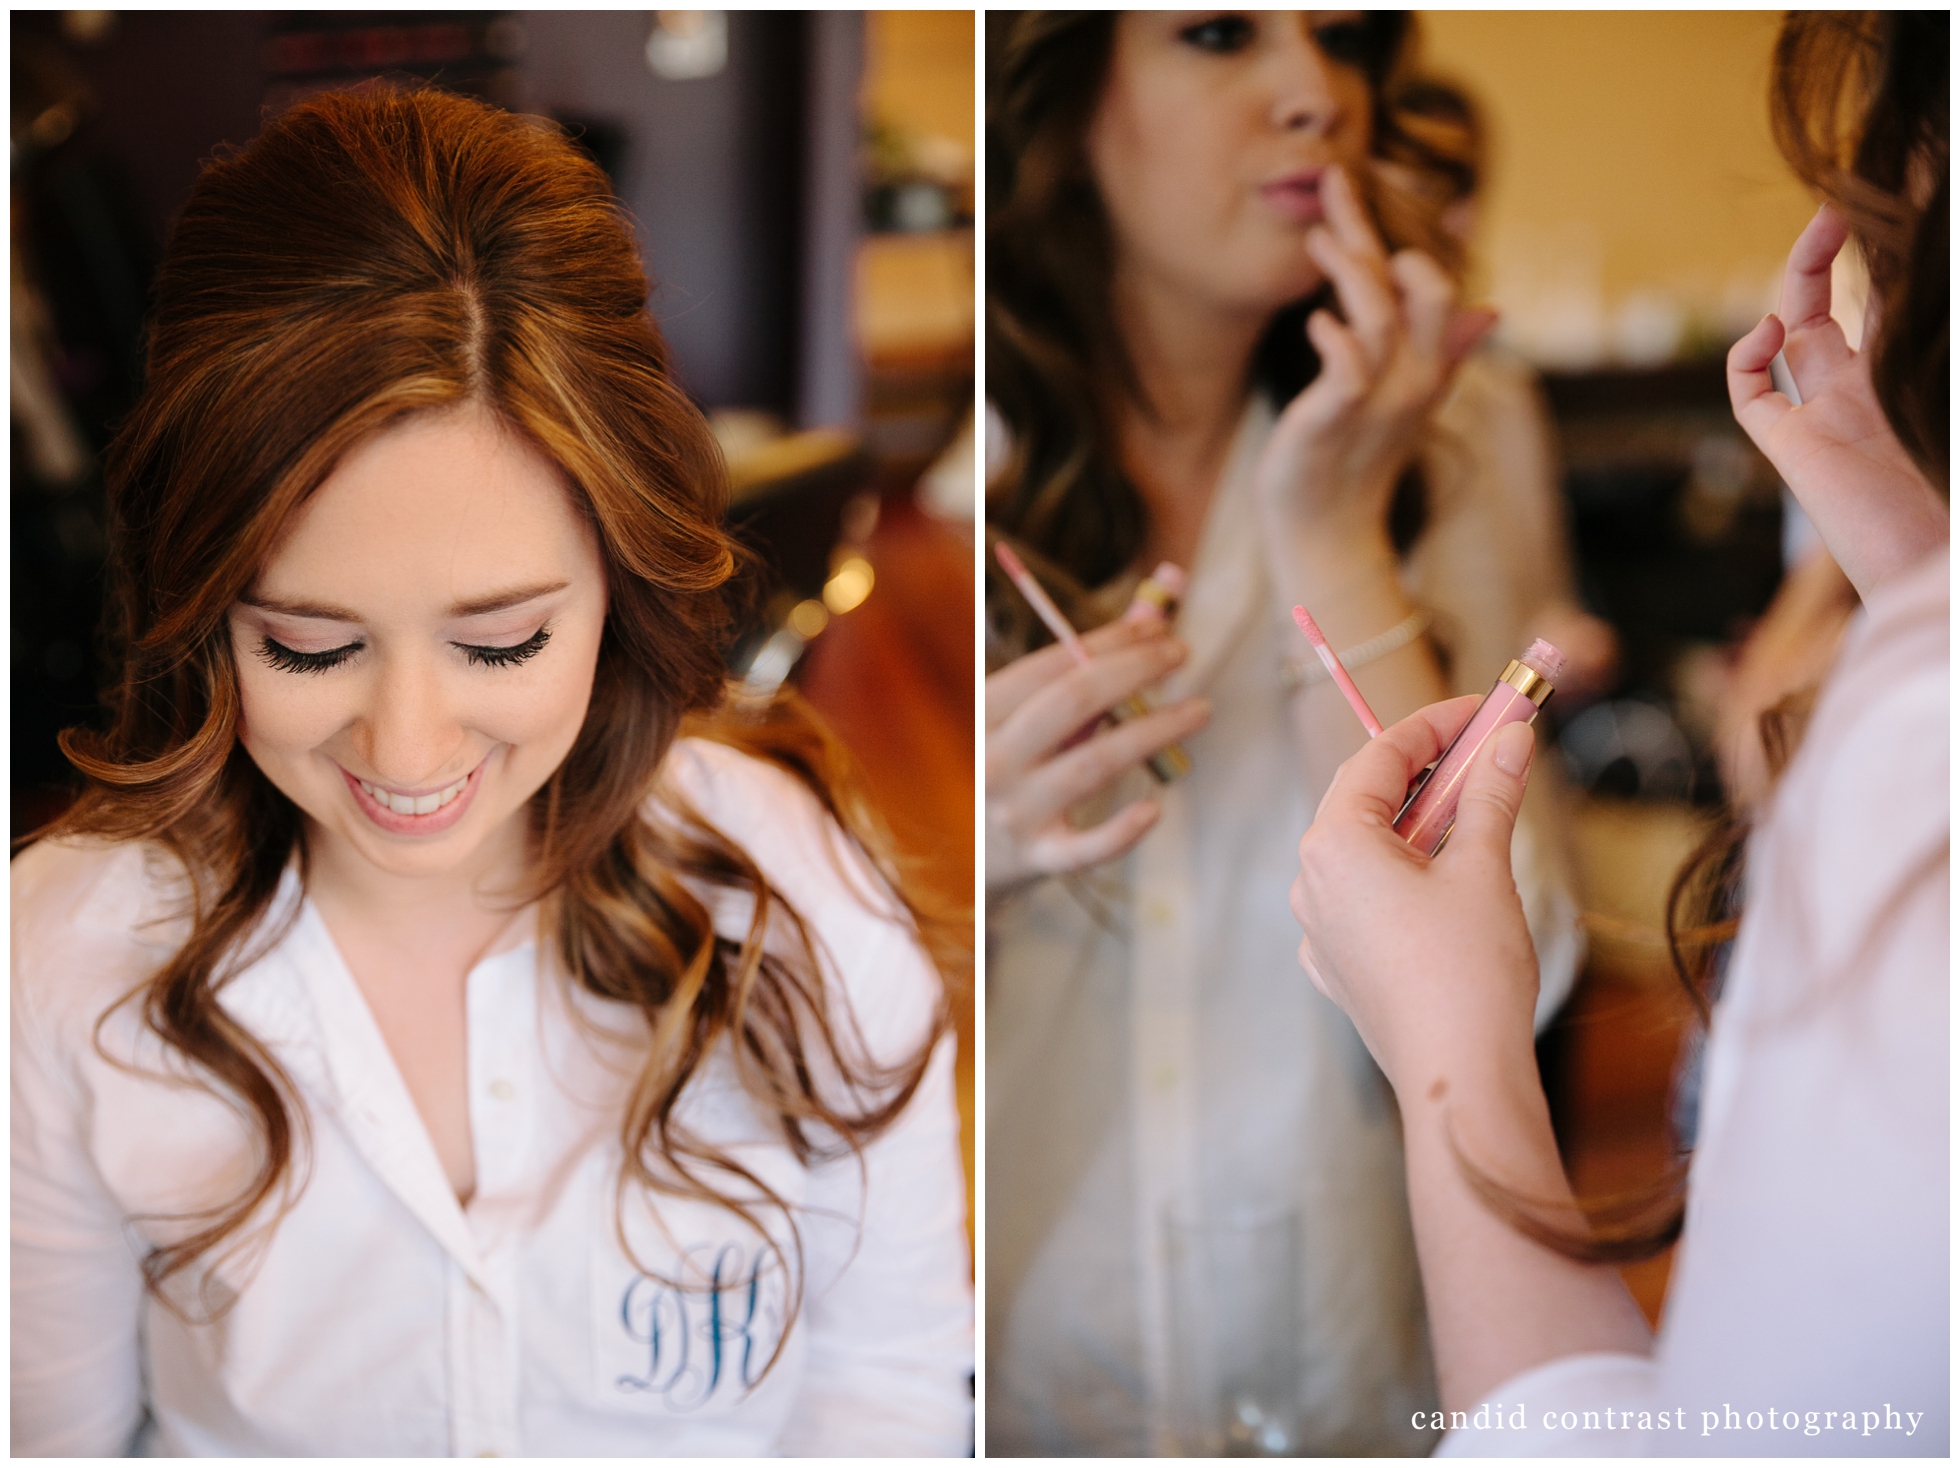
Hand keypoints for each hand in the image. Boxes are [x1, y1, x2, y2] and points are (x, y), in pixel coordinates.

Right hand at [986, 612, 1209, 894]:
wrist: (952, 857)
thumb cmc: (998, 770)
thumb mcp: (1015, 720)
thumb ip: (1078, 673)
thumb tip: (1150, 615)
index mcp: (980, 714)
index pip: (1050, 666)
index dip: (1108, 641)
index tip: (1156, 625)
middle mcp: (992, 760)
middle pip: (1073, 702)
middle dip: (1134, 669)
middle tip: (1180, 652)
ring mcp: (1014, 811)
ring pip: (1094, 764)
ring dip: (1154, 730)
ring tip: (1199, 709)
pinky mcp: (1036, 858)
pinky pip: (1085, 848)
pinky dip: (1121, 832)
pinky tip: (1154, 809)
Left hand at [1251, 164, 1495, 555]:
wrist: (1327, 534)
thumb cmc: (1353, 462)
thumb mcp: (1403, 399)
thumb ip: (1444, 350)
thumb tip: (1493, 310)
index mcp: (1428, 366)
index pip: (1432, 285)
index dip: (1400, 230)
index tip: (1354, 187)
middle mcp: (1412, 379)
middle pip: (1418, 285)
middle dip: (1371, 228)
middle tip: (1332, 181)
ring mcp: (1378, 400)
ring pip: (1382, 316)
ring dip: (1350, 269)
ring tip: (1317, 234)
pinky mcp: (1336, 422)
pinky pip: (1348, 370)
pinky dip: (1335, 338)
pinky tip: (1316, 320)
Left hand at [1289, 696, 1540, 1095]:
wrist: (1457, 1077)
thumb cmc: (1466, 973)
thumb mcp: (1483, 867)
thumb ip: (1490, 795)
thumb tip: (1508, 741)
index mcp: (1333, 844)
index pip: (1379, 756)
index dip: (1436, 725)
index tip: (1484, 709)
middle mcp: (1310, 880)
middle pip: (1366, 797)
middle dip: (1428, 768)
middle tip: (1487, 746)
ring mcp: (1318, 927)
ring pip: (1365, 848)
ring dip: (1419, 819)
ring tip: (1479, 803)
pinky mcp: (1338, 963)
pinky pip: (1365, 896)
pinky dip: (1406, 870)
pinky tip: (1451, 873)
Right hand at [1727, 204, 1946, 600]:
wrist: (1931, 564)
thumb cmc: (1946, 496)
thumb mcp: (1938, 394)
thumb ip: (1930, 341)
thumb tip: (1936, 264)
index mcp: (1903, 381)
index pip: (1881, 303)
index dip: (1872, 258)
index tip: (1877, 208)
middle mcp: (1860, 394)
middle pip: (1827, 310)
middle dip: (1822, 257)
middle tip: (1832, 207)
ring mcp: (1822, 419)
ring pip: (1792, 339)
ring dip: (1795, 286)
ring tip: (1817, 236)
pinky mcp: (1790, 448)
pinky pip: (1751, 395)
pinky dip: (1746, 359)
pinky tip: (1765, 335)